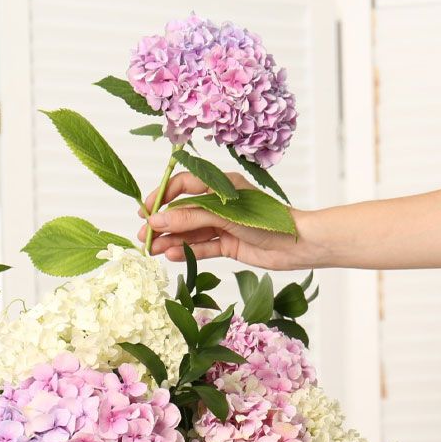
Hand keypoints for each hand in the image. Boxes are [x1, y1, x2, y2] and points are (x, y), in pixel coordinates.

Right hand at [136, 171, 323, 270]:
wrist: (297, 244)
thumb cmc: (267, 220)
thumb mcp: (224, 216)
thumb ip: (190, 218)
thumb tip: (158, 222)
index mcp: (221, 185)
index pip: (184, 186)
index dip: (163, 198)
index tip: (145, 211)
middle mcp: (221, 203)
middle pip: (184, 212)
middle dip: (163, 224)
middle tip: (143, 237)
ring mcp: (225, 225)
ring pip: (192, 232)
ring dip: (172, 240)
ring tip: (153, 251)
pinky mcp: (230, 244)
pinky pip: (204, 247)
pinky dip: (188, 251)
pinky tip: (171, 256)